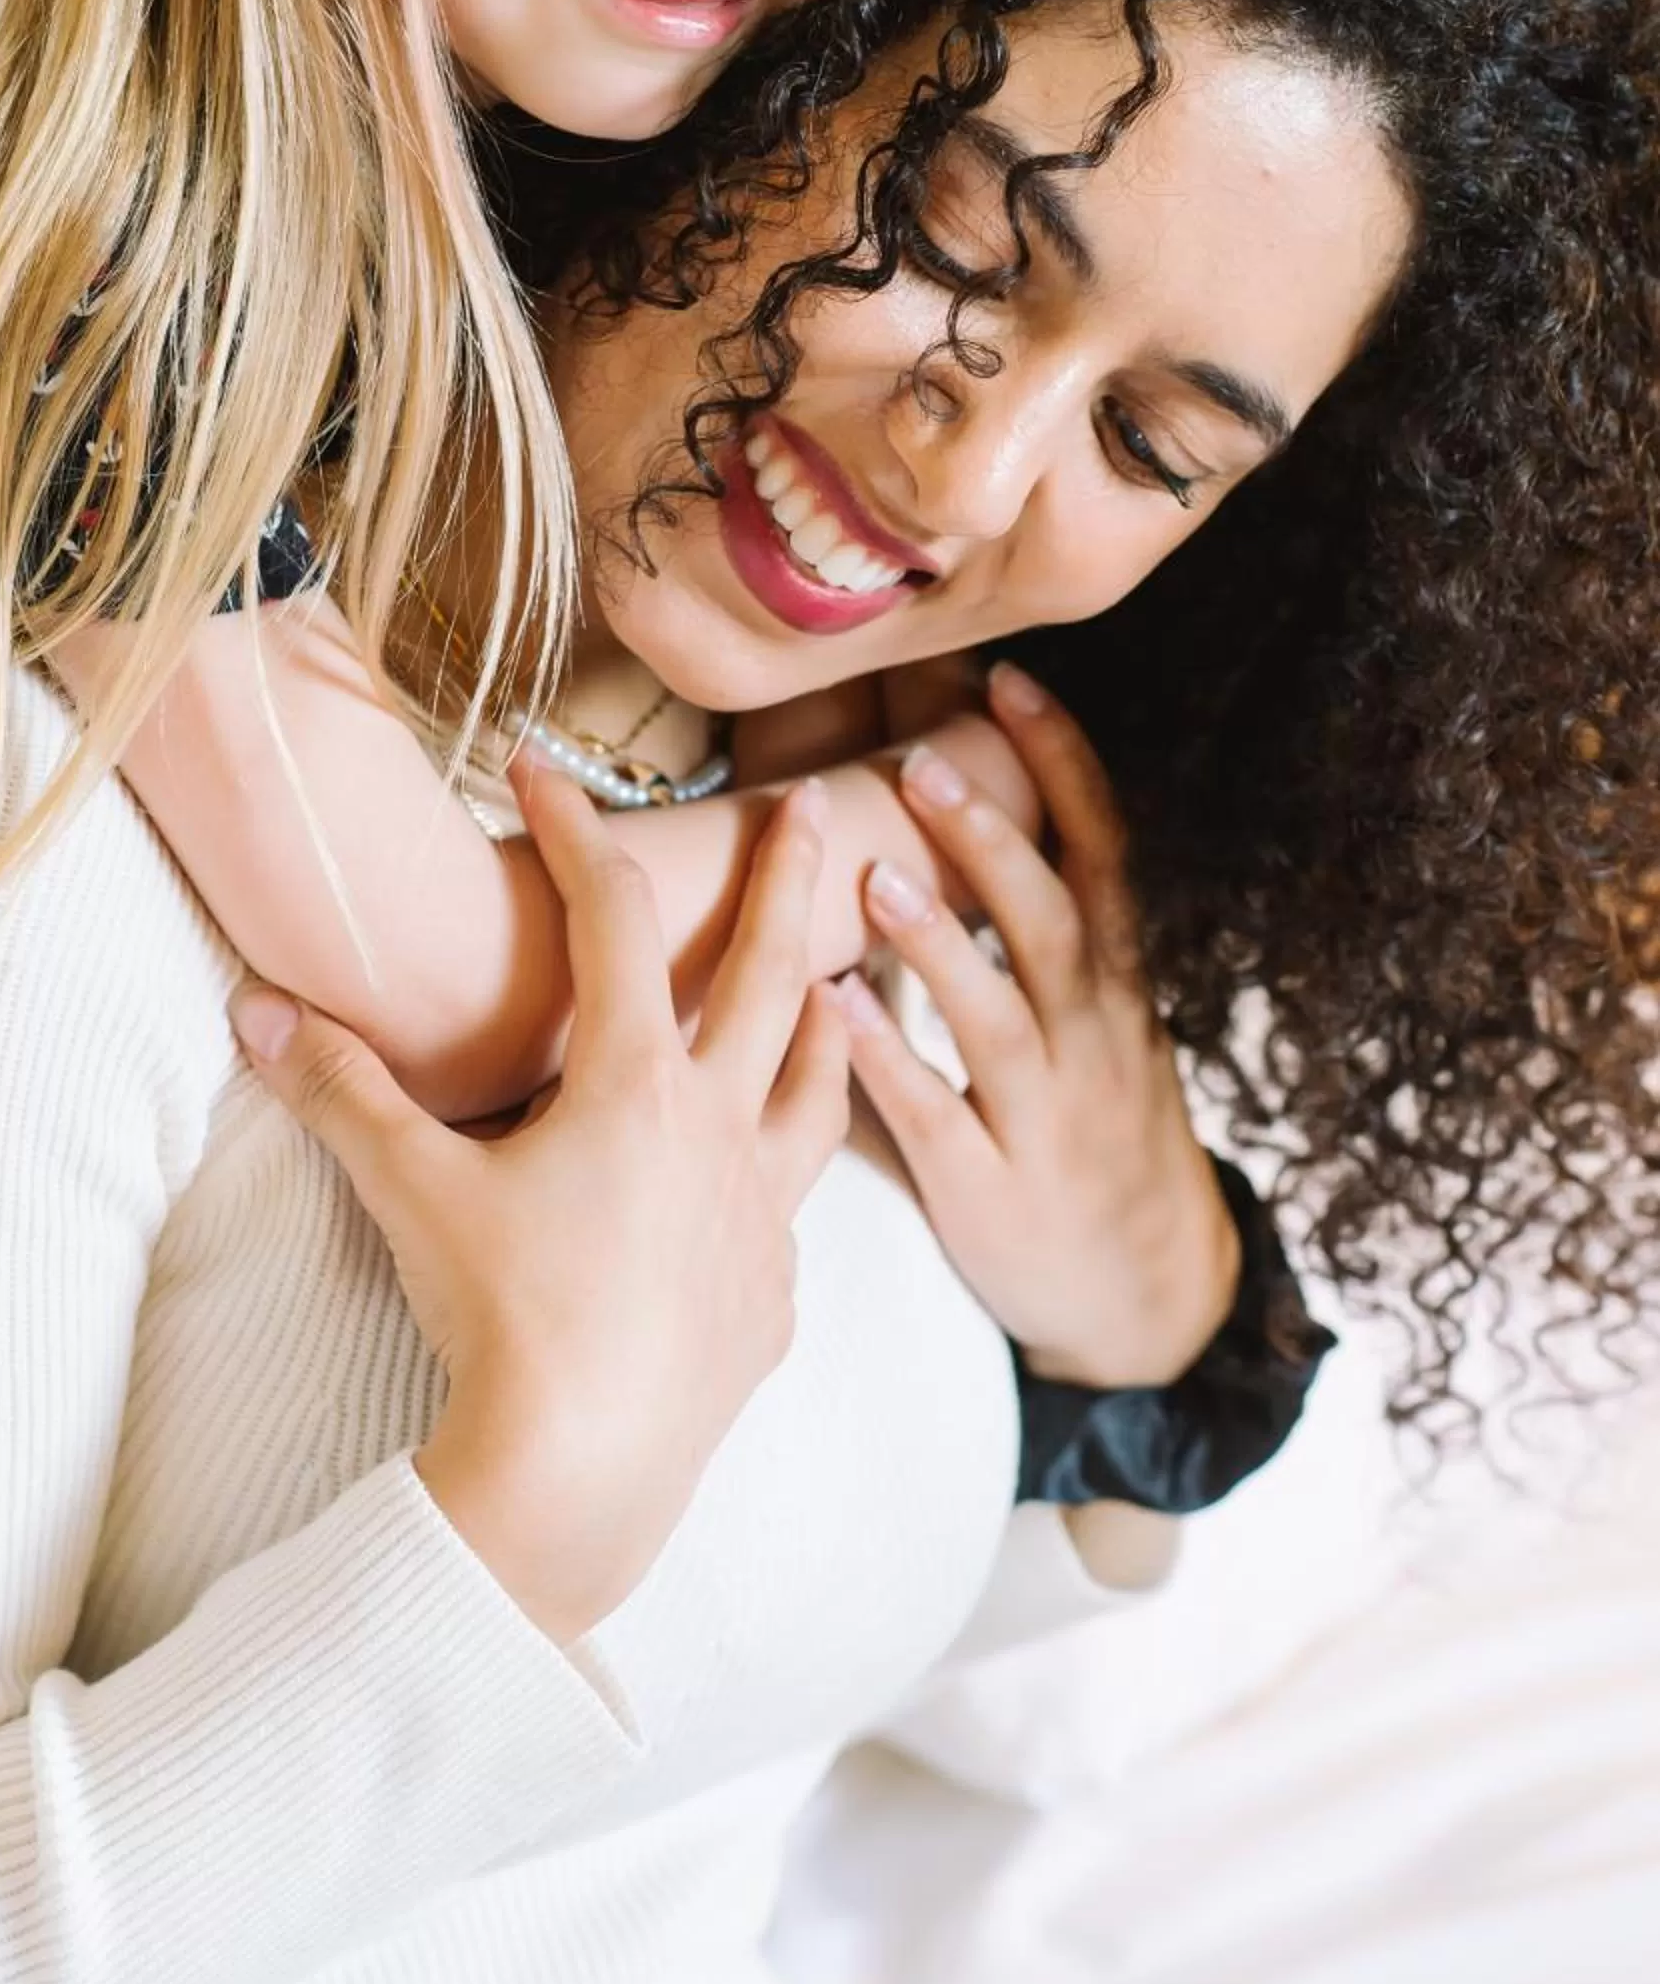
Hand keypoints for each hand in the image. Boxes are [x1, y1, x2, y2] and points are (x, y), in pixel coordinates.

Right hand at [230, 767, 848, 1642]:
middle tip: (813, 809)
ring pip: (819, 1085)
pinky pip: (796, 1208)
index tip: (542, 771)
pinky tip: (778, 1171)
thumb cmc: (501, 1321)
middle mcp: (720, 1132)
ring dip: (832, 1017)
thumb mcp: (411, 1190)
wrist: (578, 1476)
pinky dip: (794, 1164)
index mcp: (637, 1086)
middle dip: (787, 880)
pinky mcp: (771, 1298)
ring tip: (848, 977)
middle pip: (770, 973)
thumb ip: (340, 1089)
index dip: (574, 833)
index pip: (612, 918)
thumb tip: (256, 1007)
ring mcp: (760, 1217)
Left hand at [844, 663, 1238, 1390]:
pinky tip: (834, 1011)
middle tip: (925, 763)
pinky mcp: (995, 1192)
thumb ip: (1002, 940)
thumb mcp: (1079, 1026)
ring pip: (999, 1018)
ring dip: (938, 945)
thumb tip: (906, 826)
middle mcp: (1090, 1039)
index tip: (1012, 685)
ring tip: (873, 878)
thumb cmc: (1087, 1135)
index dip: (1064, 766)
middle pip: (1053, 920)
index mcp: (1112, 986)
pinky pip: (939, 1119)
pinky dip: (889, 1063)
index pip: (1102, 852)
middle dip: (995, 839)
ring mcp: (1048, 1117)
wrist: (1149, 1298)